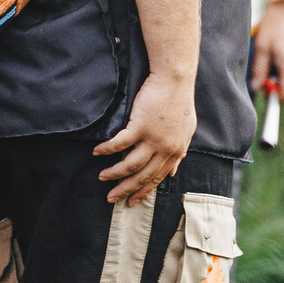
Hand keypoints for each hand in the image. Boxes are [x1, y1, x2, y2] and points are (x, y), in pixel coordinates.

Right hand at [94, 72, 194, 204]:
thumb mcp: (186, 132)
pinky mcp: (140, 126)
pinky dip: (107, 149)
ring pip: (130, 164)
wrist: (174, 81)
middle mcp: (164, 149)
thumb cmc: (179, 103)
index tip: (131, 201)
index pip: (157, 178)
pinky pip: (120, 143)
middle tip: (111, 198)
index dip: (143, 192)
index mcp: (175, 152)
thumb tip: (173, 172)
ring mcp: (152, 138)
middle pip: (142, 176)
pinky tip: (97, 152)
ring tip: (102, 177)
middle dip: (126, 189)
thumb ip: (178, 153)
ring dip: (114, 173)